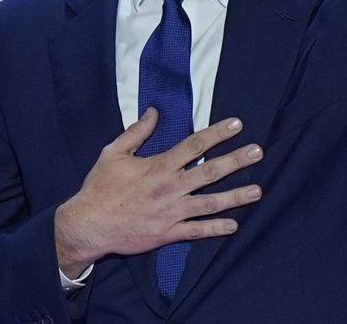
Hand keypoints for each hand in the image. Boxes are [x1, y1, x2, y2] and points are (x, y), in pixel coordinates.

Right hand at [54, 108, 263, 277]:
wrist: (88, 225)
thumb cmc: (100, 187)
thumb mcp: (114, 153)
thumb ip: (136, 132)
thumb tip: (154, 112)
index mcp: (159, 166)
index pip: (194, 145)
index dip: (218, 133)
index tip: (237, 125)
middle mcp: (170, 187)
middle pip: (210, 171)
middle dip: (236, 161)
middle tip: (258, 152)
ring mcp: (171, 212)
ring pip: (210, 203)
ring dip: (236, 196)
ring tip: (257, 190)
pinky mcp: (167, 233)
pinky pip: (197, 231)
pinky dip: (216, 229)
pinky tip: (234, 225)